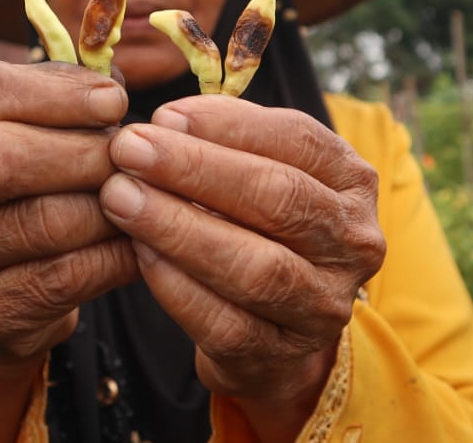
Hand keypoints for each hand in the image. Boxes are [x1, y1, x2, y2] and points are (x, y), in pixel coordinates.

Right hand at [0, 60, 139, 373]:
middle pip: (1, 158)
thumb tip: (113, 87)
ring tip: (144, 196)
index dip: (56, 93)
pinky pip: (61, 277)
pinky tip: (139, 243)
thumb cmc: (24, 186)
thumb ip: (59, 96)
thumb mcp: (27, 127)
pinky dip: (112, 257)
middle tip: (133, 154)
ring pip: (40, 221)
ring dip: (108, 206)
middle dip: (82, 152)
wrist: (1, 289)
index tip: (115, 101)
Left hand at [98, 95, 384, 428]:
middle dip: (195, 169)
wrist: (273, 329)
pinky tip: (139, 252)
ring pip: (255, 267)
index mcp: (351, 183)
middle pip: (278, 198)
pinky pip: (226, 324)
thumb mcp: (259, 172)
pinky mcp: (283, 356)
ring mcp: (323, 305)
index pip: (299, 140)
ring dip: (178, 227)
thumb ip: (225, 140)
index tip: (163, 116)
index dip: (228, 125)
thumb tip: (168, 122)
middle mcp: (352, 243)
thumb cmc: (258, 228)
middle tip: (127, 150)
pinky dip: (177, 286)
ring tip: (120, 197)